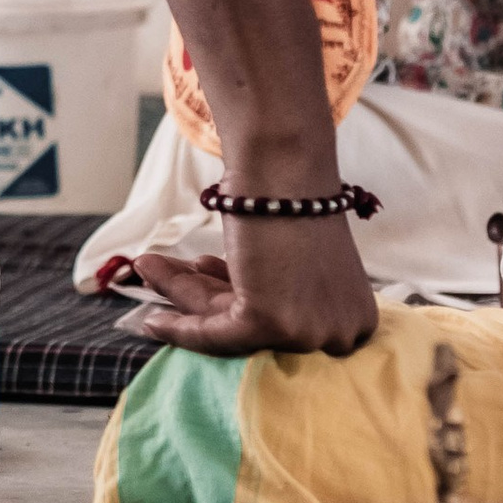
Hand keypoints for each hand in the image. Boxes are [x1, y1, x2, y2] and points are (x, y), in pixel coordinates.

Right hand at [125, 218, 379, 358]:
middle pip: (256, 329)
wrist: (284, 166)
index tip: (202, 277)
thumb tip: (240, 298)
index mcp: (357, 316)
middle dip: (203, 295)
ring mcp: (308, 332)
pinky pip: (214, 335)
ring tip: (145, 267)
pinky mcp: (273, 324)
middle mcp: (340, 333)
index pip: (287, 326)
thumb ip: (278, 286)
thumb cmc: (292, 194)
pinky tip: (151, 319)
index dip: (237, 299)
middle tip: (163, 273)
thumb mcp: (294, 256)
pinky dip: (178, 327)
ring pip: (230, 326)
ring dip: (180, 294)